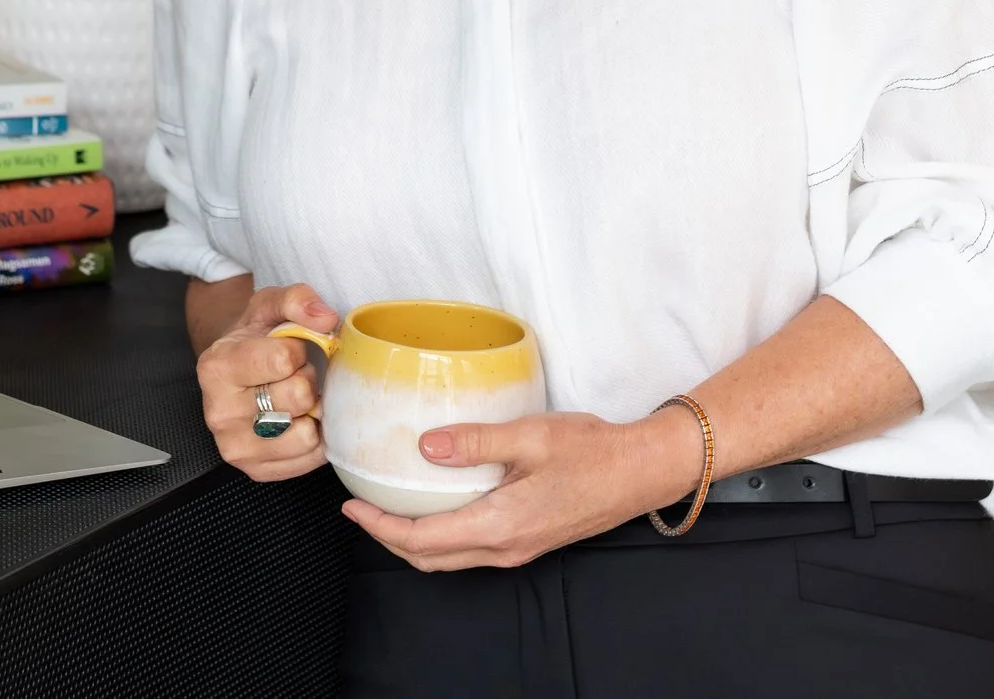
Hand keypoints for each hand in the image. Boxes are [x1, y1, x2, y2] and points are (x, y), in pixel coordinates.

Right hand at [194, 283, 338, 481]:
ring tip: (296, 400)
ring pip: (305, 434)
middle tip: (294, 375)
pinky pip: (309, 459)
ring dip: (312, 412)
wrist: (238, 373)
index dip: (298, 350)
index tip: (289, 349)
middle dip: (307, 380)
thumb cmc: (256, 340)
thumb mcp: (270, 306)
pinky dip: (315, 440)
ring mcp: (236, 447)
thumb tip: (325, 318)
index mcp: (216, 367)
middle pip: (298, 395)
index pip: (283, 359)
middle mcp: (218, 412)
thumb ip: (297, 299)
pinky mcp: (256, 471)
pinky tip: (300, 422)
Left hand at [341, 406, 705, 570]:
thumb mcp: (531, 435)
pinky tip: (435, 504)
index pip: (422, 540)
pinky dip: (440, 535)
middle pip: (430, 558)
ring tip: (388, 507)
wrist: (642, 472)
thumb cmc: (592, 451)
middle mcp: (505, 548)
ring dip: (413, 540)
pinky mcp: (528, 541)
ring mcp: (518, 549)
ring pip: (450, 558)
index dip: (380, 526)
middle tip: (360, 507)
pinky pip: (471, 549)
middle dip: (388, 537)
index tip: (351, 505)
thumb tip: (425, 446)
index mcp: (500, 525)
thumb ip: (475, 441)